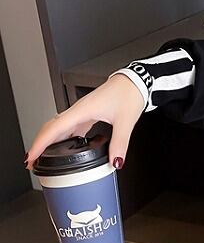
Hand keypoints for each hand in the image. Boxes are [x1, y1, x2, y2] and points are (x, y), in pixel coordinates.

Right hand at [24, 73, 145, 171]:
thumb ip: (120, 143)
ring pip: (59, 126)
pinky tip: (66, 145)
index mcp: (83, 110)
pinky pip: (70, 125)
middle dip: (38, 144)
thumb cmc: (129, 93)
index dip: (40, 144)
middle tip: (32, 161)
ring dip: (49, 140)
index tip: (30, 156)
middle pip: (51, 127)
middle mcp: (79, 109)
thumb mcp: (126, 121)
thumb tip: (116, 161)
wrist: (134, 81)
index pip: (54, 128)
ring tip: (44, 155)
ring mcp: (82, 110)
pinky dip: (63, 136)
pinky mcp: (88, 111)